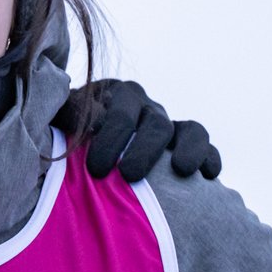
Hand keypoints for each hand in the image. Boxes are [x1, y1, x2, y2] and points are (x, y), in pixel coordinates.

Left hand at [81, 79, 221, 182]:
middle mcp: (146, 107)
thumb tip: (82, 116)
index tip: (97, 169)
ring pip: (190, 130)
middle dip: (144, 150)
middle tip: (129, 175)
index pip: (121, 112)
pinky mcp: (187, 147)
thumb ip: (68, 115)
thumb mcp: (61, 120)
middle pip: (156, 123)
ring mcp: (169, 126)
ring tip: (182, 170)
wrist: (82, 146)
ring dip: (188, 148)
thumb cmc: (68, 135)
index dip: (111, 139)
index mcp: (117, 95)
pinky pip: (207, 147)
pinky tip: (208, 175)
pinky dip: (210, 158)